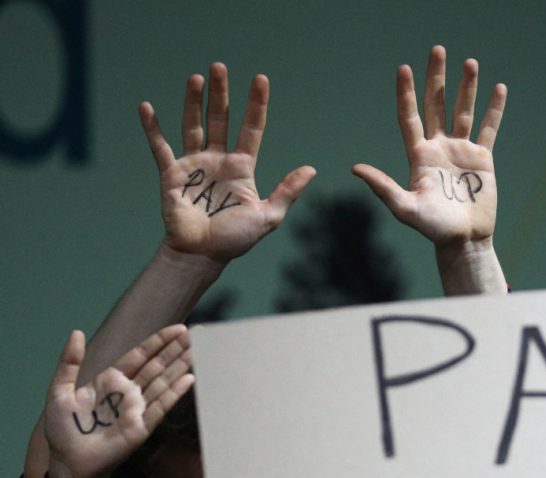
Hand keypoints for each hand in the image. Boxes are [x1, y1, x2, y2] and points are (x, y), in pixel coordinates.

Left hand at [44, 325, 193, 477]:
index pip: (140, 356)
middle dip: (175, 350)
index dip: (158, 342)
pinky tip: (188, 378)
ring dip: (180, 366)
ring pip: (163, 382)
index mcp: (111, 380)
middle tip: (195, 334)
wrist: (68, 464)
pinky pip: (161, 407)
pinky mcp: (142, 426)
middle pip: (157, 366)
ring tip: (198, 350)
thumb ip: (69, 363)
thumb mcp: (59, 391)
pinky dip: (175, 393)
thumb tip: (77, 332)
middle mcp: (129, 392)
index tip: (177, 329)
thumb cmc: (63, 430)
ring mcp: (138, 409)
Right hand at [139, 63, 315, 264]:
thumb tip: (311, 169)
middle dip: (221, 93)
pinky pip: (160, 146)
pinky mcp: (171, 173)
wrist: (202, 255)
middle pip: (220, 118)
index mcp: (242, 167)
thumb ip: (287, 191)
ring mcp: (194, 164)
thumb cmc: (235, 239)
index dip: (256, 104)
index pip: (252, 128)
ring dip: (193, 101)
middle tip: (219, 66)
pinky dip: (152, 127)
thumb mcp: (268, 216)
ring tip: (196, 78)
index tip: (260, 79)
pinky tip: (146, 106)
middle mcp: (218, 160)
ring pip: (193, 124)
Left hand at [352, 45, 506, 249]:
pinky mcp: (482, 159)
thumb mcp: (405, 208)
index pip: (410, 117)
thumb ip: (383, 187)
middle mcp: (438, 148)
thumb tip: (355, 169)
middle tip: (436, 50)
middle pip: (436, 105)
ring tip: (469, 62)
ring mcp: (460, 151)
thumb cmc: (433, 228)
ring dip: (466, 87)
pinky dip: (494, 109)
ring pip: (463, 111)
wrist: (463, 240)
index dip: (406, 94)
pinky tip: (498, 88)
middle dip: (436, 78)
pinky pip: (489, 128)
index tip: (403, 69)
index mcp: (419, 155)